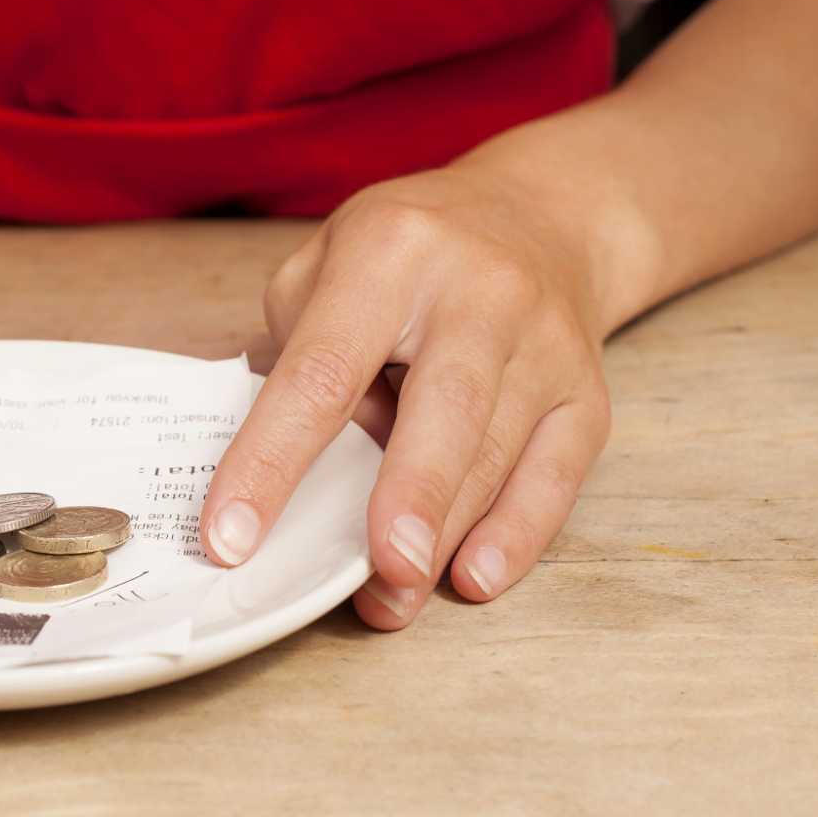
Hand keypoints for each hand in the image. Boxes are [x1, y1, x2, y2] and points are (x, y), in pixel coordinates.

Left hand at [200, 163, 614, 627]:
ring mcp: (544, 342)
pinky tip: (476, 575)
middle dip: (409, 498)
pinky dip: (518, 533)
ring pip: (497, 452)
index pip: (322, 369)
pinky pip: (556, 475)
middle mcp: (478, 291)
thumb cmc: (411, 252)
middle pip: (443, 408)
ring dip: (444, 537)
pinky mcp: (586, 392)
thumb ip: (298, 352)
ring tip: (392, 600)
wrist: (541, 216)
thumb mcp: (328, 259)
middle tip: (378, 576)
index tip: (231, 536)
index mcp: (391, 252)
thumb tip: (283, 469)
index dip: (273, 457)